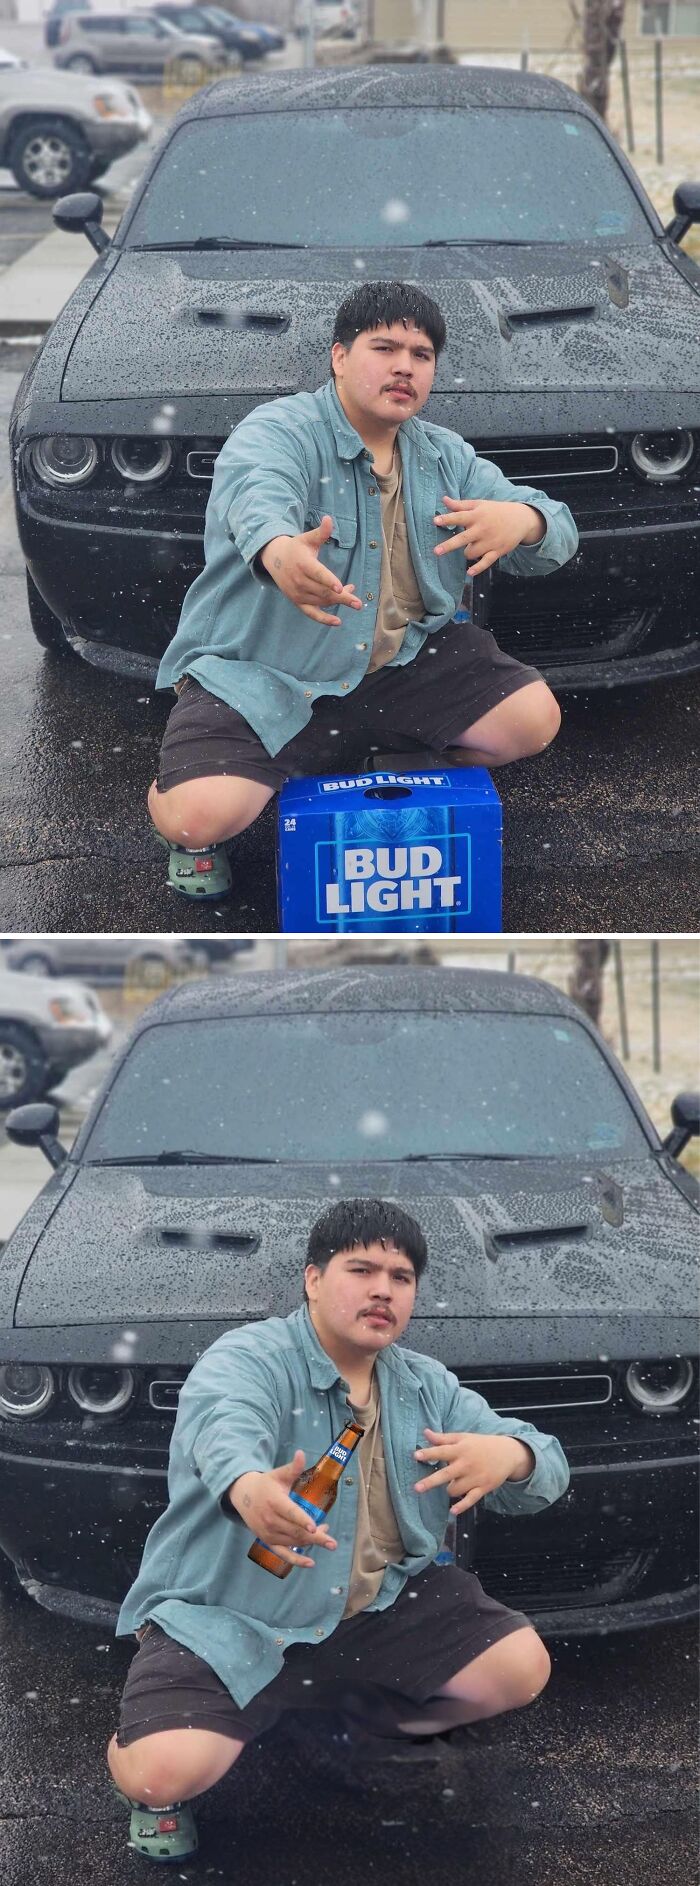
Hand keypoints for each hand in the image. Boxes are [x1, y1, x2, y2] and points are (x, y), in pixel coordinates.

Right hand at [228, 1450, 336, 1568]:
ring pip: (293, 1541)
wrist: (244, 1496)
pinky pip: (283, 1554)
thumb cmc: (266, 1484)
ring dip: (311, 1542)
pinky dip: (296, 1560)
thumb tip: (302, 1453)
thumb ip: (293, 1468)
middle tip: (332, 1541)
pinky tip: (310, 1563)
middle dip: (315, 1537)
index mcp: (275, 1501)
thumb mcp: (279, 1474)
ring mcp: (269, 1533)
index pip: (290, 1512)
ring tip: (327, 1537)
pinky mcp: (268, 1541)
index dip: (303, 1520)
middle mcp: (271, 1519)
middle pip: (295, 1531)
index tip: (315, 1526)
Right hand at [259, 516, 363, 626]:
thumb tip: (329, 519)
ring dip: (338, 601)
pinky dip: (324, 619)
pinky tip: (338, 622)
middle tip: (358, 602)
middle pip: (323, 592)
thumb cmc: (296, 548)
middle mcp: (300, 581)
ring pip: (322, 601)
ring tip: (352, 596)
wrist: (275, 559)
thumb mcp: (307, 538)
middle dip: (342, 597)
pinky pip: (311, 613)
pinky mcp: (297, 602)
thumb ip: (321, 532)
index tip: (341, 587)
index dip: (329, 581)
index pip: (318, 574)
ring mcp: (298, 593)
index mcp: (304, 564)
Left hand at [413, 1427, 526, 1515]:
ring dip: (449, 1489)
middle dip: (430, 1482)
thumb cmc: (480, 1444)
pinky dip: (462, 1506)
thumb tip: (425, 1433)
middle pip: (446, 1474)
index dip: (428, 1453)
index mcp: (461, 1449)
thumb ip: (443, 1438)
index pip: (442, 1451)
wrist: (507, 1453)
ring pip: (455, 1489)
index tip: (415, 1456)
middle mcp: (466, 1464)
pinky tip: (452, 1511)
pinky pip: (470, 1500)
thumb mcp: (463, 1438)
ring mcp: (475, 1477)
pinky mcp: (483, 1488)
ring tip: (452, 1484)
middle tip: (416, 1488)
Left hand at [433, 496, 543, 576]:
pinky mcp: (497, 551)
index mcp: (477, 515)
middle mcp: (482, 529)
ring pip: (471, 553)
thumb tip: (444, 499)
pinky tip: (469, 573)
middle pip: (463, 538)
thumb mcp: (480, 505)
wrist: (521, 519)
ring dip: (467, 552)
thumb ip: (460, 505)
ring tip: (471, 546)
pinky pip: (486, 562)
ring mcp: (490, 542)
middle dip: (449, 545)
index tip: (435, 521)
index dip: (447, 519)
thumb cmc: (496, 511)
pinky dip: (478, 568)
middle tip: (436, 551)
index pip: (459, 517)